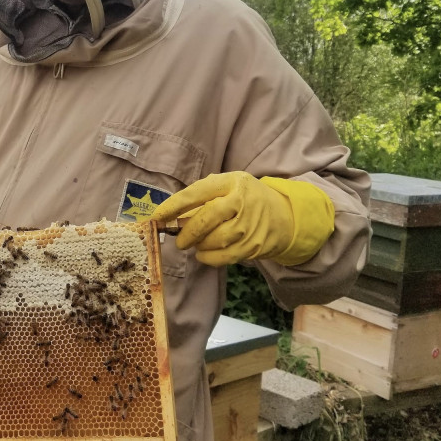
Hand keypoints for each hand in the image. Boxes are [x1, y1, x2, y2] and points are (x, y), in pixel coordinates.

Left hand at [150, 171, 333, 266]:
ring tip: (196, 244)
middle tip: (178, 240)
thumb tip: (171, 217)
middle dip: (187, 232)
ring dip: (199, 245)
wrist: (283, 215)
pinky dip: (209, 258)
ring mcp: (250, 224)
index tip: (157, 217)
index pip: (196, 193)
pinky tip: (204, 254)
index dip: (173, 206)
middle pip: (206, 219)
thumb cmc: (245, 198)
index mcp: (231, 182)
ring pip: (214, 240)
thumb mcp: (227, 186)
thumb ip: (202, 197)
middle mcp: (241, 201)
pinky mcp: (254, 245)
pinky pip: (224, 257)